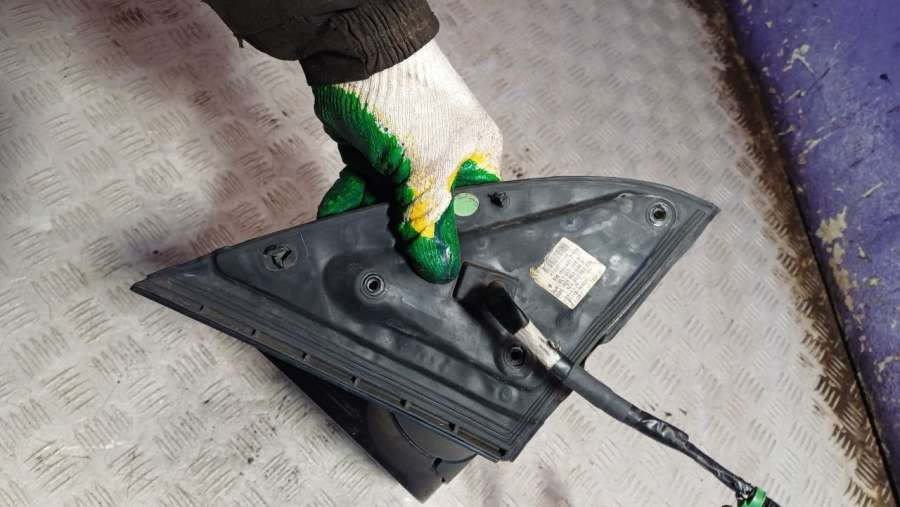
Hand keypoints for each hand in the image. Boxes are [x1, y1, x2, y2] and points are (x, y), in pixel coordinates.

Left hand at [312, 41, 501, 282]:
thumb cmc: (405, 96)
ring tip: (355, 238)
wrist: (352, 56)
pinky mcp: (375, 157)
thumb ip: (429, 222)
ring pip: (392, 208)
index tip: (430, 266)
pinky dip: (349, 204)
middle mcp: (446, 161)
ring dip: (370, 221)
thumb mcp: (426, 169)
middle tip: (389, 255)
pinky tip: (336, 220)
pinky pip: (364, 192)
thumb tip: (438, 267)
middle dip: (405, 235)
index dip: (453, 244)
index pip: (472, 217)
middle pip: (428, 216)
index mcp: (475, 160)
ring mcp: (408, 159)